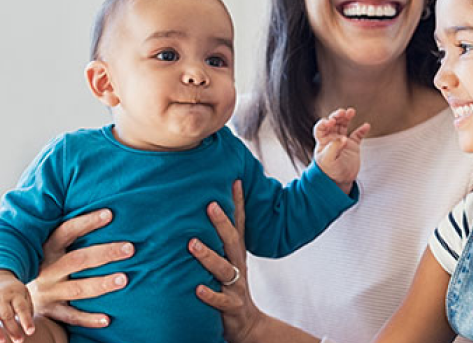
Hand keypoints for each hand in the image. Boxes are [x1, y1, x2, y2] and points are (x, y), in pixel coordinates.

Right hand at [0, 270, 33, 342]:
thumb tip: (28, 324)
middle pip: (7, 314)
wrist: (0, 278)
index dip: (26, 320)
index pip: (22, 308)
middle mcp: (2, 297)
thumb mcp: (24, 294)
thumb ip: (27, 307)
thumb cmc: (15, 291)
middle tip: (20, 341)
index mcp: (16, 293)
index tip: (31, 332)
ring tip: (3, 342)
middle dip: (13, 329)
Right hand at [26, 210, 132, 327]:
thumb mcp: (53, 248)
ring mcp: (50, 291)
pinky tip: (107, 319)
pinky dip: (89, 319)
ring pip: (78, 288)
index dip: (87, 222)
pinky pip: (72, 317)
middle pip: (78, 260)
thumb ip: (74, 235)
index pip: (66, 232)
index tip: (110, 214)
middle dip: (104, 253)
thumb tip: (110, 212)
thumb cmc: (48, 265)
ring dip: (102, 284)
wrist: (19, 298)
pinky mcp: (53, 311)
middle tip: (130, 248)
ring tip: (124, 279)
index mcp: (48, 250)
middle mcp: (48, 270)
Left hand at [190, 180, 259, 342]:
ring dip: (208, 256)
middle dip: (222, 223)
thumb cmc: (231, 289)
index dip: (238, 204)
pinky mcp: (231, 307)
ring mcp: (235, 287)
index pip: (239, 225)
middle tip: (210, 204)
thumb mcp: (228, 264)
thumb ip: (218, 244)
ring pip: (223, 269)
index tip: (234, 181)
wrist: (247, 324)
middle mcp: (238, 267)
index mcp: (236, 255)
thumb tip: (198, 218)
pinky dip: (209, 294)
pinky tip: (197, 288)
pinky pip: (219, 300)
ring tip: (192, 244)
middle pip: (233, 241)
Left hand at [313, 107, 370, 192]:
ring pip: (344, 125)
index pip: (321, 128)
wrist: (340, 181)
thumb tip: (343, 138)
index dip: (324, 123)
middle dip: (337, 116)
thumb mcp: (328, 161)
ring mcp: (343, 141)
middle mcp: (332, 139)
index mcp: (322, 142)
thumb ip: (334, 148)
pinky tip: (366, 126)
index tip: (330, 122)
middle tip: (342, 112)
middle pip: (333, 123)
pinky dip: (362, 130)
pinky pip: (357, 135)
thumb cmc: (330, 172)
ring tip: (351, 112)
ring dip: (347, 118)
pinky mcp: (353, 145)